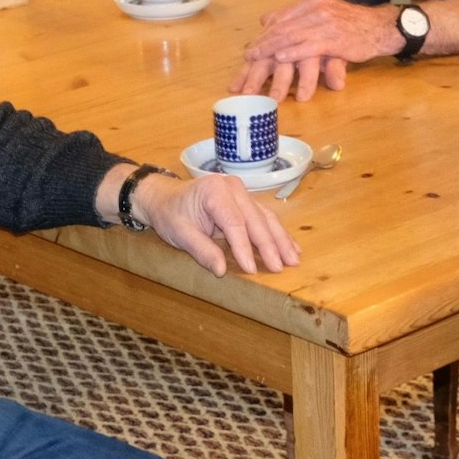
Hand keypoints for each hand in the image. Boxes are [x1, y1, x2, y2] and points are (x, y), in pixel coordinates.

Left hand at [129, 172, 299, 276]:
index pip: (234, 223)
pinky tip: (292, 247)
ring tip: (293, 260)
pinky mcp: (246, 200)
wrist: (165, 198)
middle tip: (282, 267)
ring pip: (266, 217)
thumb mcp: (179, 234)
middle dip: (270, 245)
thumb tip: (222, 271)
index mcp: (214, 191)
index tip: (252, 269)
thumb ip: (201, 251)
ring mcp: (241, 192)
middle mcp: (232, 187)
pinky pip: (265, 217)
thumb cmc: (171, 214)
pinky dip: (278, 233)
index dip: (244, 248)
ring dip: (281, 240)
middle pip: (255, 219)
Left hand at [235, 0, 399, 99]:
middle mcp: (316, 9)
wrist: (380, 27)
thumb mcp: (323, 13)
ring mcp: (325, 23)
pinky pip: (309, 45)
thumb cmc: (352, 25)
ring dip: (271, 48)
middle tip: (248, 55)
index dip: (265, 33)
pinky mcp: (334, 38)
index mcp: (312, 2)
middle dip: (264, 42)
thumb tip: (266, 19)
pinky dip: (293, 52)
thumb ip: (296, 16)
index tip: (251, 46)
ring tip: (257, 58)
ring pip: (292, 35)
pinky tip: (281, 58)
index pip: (282, 17)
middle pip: (283, 27)